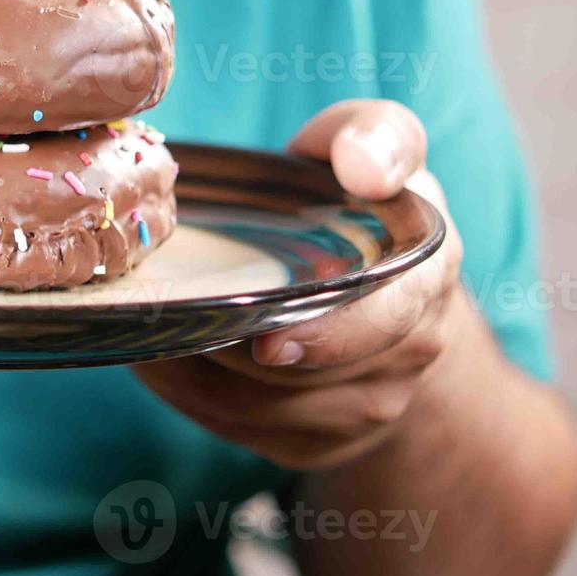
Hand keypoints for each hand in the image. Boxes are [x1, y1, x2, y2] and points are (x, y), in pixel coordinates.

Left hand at [134, 99, 468, 469]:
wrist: (380, 286)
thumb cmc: (359, 199)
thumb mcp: (377, 148)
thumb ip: (375, 136)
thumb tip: (364, 166)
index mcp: (426, 274)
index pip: (392, 318)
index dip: (333, 338)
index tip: (271, 344)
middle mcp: (413, 349)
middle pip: (318, 378)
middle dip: (242, 362)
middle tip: (181, 331)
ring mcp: (373, 403)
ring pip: (274, 412)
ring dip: (203, 376)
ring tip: (150, 331)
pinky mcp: (324, 439)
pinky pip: (250, 431)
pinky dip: (194, 397)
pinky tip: (162, 355)